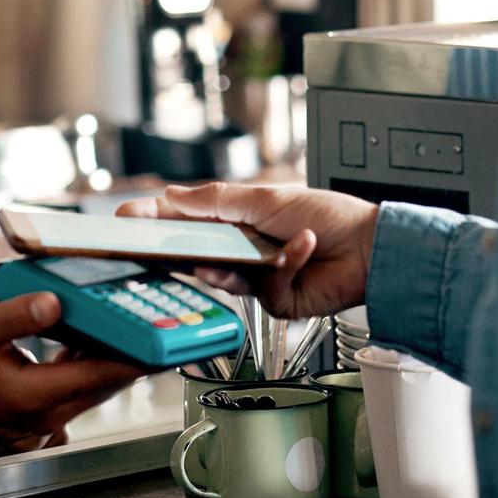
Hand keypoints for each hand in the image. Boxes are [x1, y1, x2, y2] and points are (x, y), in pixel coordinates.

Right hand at [0, 296, 143, 454]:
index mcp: (31, 396)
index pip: (101, 376)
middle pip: (101, 386)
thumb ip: (17, 314)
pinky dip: (80, 369)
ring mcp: (33, 425)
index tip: (167, 340)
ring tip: (122, 324)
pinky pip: (67, 394)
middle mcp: (39, 418)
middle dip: (130, 355)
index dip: (138, 356)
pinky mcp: (26, 421)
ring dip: (104, 361)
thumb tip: (56, 303)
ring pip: (86, 390)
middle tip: (155, 321)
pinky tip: (81, 341)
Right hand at [117, 183, 378, 319]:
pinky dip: (285, 264)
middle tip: (151, 249)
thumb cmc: (328, 215)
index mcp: (236, 219)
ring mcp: (255, 278)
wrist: (371, 249)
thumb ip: (216, 201)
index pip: (186, 220)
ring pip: (222, 278)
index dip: (155, 221)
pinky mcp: (274, 302)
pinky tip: (303, 246)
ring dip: (229, 265)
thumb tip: (171, 196)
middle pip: (196, 253)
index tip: (125, 221)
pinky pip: (264, 289)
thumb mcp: (266, 198)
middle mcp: (242, 249)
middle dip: (177, 250)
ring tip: (236, 254)